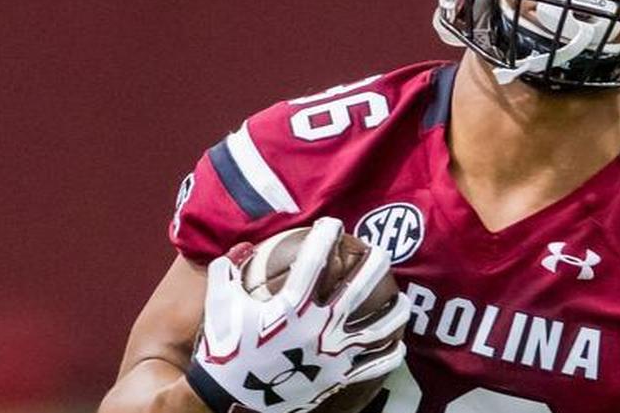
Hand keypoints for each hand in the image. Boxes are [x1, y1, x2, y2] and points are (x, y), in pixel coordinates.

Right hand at [186, 217, 408, 412]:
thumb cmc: (224, 349)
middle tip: (379, 251)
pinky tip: (398, 347)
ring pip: (376, 329)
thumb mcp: (219, 305)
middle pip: (358, 289)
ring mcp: (331, 355)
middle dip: (373, 265)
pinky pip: (372, 367)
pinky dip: (389, 356)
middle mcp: (318, 328)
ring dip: (394, 312)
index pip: (315, 261)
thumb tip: (244, 246)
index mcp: (291, 307)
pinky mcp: (337, 378)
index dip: (326, 236)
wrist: (227, 399)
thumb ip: (228, 270)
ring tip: (401, 299)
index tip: (333, 224)